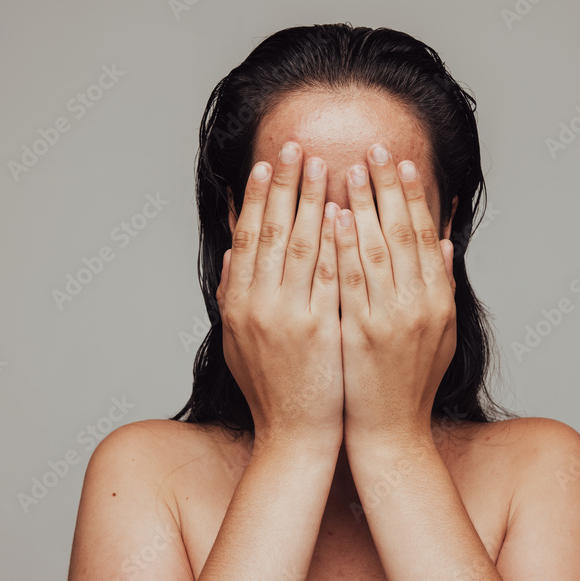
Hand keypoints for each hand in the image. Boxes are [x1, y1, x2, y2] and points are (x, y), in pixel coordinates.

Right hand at [216, 141, 344, 448]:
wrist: (295, 434)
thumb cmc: (269, 387)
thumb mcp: (237, 339)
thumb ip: (233, 293)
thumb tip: (233, 251)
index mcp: (238, 302)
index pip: (249, 236)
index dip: (258, 196)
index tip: (268, 163)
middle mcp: (258, 304)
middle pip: (275, 230)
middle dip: (288, 184)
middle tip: (298, 145)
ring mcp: (290, 317)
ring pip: (304, 245)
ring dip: (315, 200)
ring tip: (327, 165)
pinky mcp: (322, 330)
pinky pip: (332, 276)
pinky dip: (338, 243)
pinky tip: (346, 213)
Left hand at [333, 143, 456, 441]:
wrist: (389, 433)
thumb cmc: (412, 383)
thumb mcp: (441, 334)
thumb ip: (442, 285)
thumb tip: (445, 243)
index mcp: (439, 300)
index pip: (426, 235)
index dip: (414, 195)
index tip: (401, 162)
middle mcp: (420, 304)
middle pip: (403, 232)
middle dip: (388, 186)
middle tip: (374, 148)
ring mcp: (391, 318)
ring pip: (377, 248)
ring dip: (364, 205)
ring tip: (350, 168)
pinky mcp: (361, 333)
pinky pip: (351, 280)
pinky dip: (344, 246)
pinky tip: (334, 217)